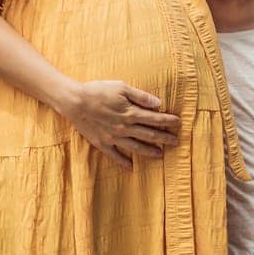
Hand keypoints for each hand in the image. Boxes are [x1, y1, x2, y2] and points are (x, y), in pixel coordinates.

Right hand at [58, 80, 180, 169]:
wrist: (75, 102)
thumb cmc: (98, 90)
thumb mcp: (121, 87)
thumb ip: (141, 96)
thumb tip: (158, 103)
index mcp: (131, 113)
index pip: (155, 119)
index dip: (168, 121)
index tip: (178, 123)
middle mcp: (125, 128)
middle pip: (149, 135)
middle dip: (164, 138)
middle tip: (176, 142)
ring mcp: (114, 138)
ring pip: (136, 147)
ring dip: (150, 151)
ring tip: (160, 155)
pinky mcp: (102, 143)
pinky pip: (115, 156)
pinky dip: (124, 162)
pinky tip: (131, 167)